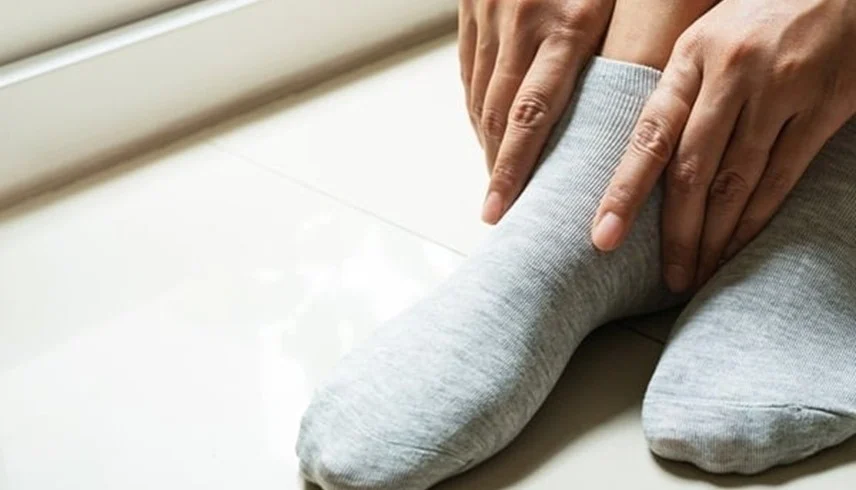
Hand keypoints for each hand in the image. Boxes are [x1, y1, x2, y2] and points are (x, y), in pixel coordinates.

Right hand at [458, 0, 615, 223]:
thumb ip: (631, 40)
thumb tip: (645, 98)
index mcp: (565, 24)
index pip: (531, 114)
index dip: (513, 167)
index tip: (503, 208)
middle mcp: (520, 26)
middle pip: (497, 115)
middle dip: (495, 169)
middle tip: (497, 210)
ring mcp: (489, 18)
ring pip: (478, 96)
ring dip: (485, 143)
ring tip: (495, 180)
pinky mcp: (472, 11)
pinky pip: (469, 72)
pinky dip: (476, 108)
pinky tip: (486, 133)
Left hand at [592, 0, 855, 291]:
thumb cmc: (763, 15)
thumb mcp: (709, 39)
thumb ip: (680, 92)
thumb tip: (646, 160)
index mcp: (691, 57)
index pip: (649, 135)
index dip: (624, 192)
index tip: (603, 236)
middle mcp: (731, 74)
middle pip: (692, 170)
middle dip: (676, 232)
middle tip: (667, 278)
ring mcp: (780, 90)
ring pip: (737, 182)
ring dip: (716, 236)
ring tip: (698, 273)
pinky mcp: (825, 106)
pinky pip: (783, 176)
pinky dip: (757, 219)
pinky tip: (740, 247)